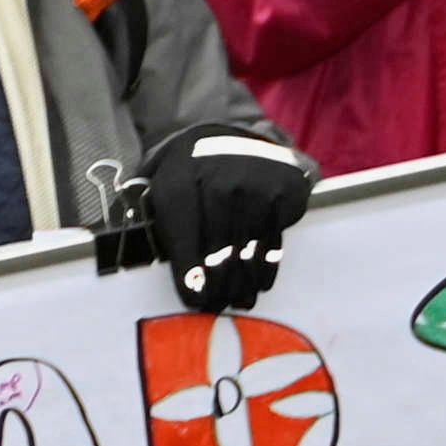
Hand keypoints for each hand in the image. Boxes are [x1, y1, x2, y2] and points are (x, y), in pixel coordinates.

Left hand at [127, 125, 315, 313]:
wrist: (232, 138)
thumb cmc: (193, 177)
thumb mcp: (165, 188)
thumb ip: (162, 224)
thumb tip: (170, 271)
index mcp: (181, 179)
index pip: (185, 235)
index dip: (190, 272)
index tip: (195, 301)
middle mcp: (218, 180)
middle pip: (218, 248)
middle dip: (218, 285)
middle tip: (219, 307)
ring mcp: (254, 184)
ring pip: (247, 248)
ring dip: (243, 282)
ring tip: (240, 302)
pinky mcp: (283, 191)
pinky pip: (273, 239)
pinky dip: (266, 266)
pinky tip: (260, 284)